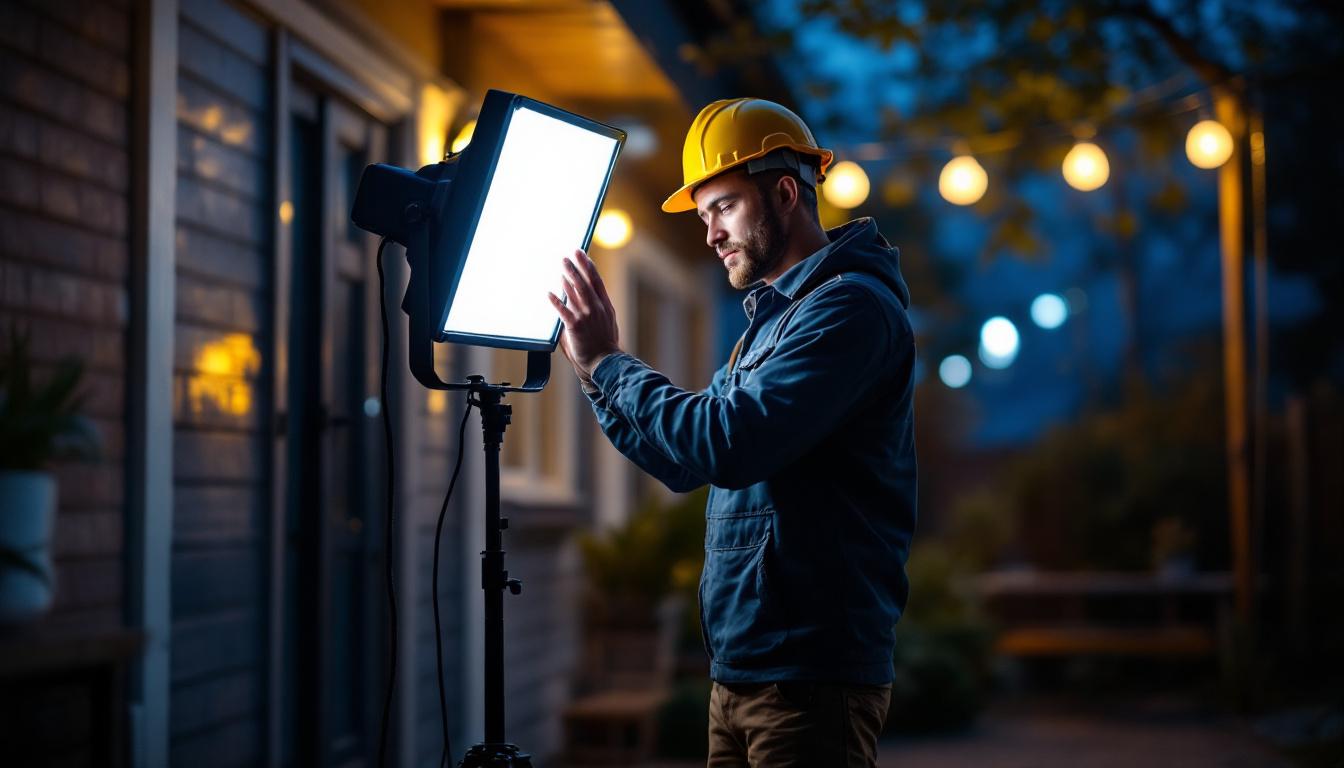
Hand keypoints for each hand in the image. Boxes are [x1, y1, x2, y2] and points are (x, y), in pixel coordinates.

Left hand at [548, 249, 620, 384]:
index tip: (585, 256)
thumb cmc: (604, 346)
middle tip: (570, 255)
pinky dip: (556, 301)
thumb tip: (580, 302)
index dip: (590, 268)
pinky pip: (563, 311)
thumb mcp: (606, 323)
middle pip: (585, 282)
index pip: (597, 282)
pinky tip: (549, 293)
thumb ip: (594, 311)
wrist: (604, 362)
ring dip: (567, 278)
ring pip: (575, 292)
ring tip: (561, 266)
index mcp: (605, 306)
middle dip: (577, 267)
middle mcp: (596, 308)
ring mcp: (586, 316)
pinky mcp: (575, 326)